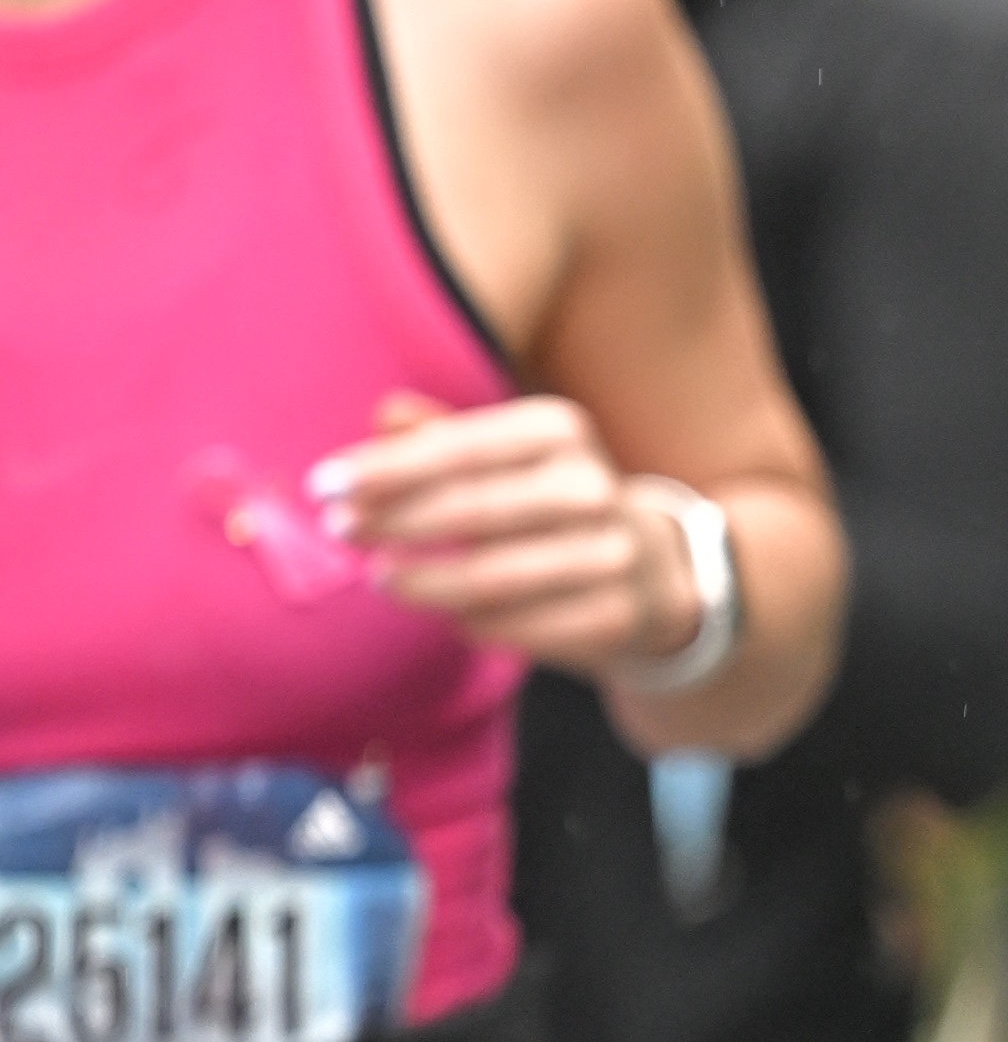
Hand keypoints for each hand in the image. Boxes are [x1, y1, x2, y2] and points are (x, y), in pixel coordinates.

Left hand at [314, 390, 697, 671]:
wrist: (651, 570)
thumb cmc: (550, 502)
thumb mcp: (506, 454)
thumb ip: (443, 436)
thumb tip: (383, 414)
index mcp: (560, 429)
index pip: (456, 448)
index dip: (383, 469)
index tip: (323, 487)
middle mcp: (592, 487)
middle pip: (468, 509)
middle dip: (390, 521)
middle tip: (338, 532)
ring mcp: (610, 556)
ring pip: (487, 577)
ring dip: (419, 581)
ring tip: (379, 578)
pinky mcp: (611, 618)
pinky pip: (514, 627)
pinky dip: (468, 621)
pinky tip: (446, 611)